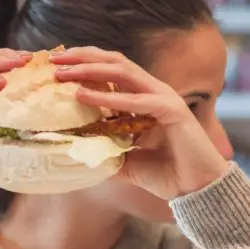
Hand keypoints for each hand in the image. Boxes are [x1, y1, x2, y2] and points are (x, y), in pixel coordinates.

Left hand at [52, 47, 228, 199]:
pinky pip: (135, 100)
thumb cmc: (166, 175)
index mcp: (144, 99)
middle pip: (114, 62)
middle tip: (53, 59)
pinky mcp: (172, 111)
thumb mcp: (125, 163)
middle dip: (82, 58)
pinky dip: (108, 98)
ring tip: (63, 73)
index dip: (85, 63)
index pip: (112, 70)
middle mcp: (154, 92)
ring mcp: (164, 98)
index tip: (56, 65)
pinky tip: (83, 96)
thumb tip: (76, 153)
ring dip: (90, 70)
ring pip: (123, 72)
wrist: (196, 190)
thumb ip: (105, 153)